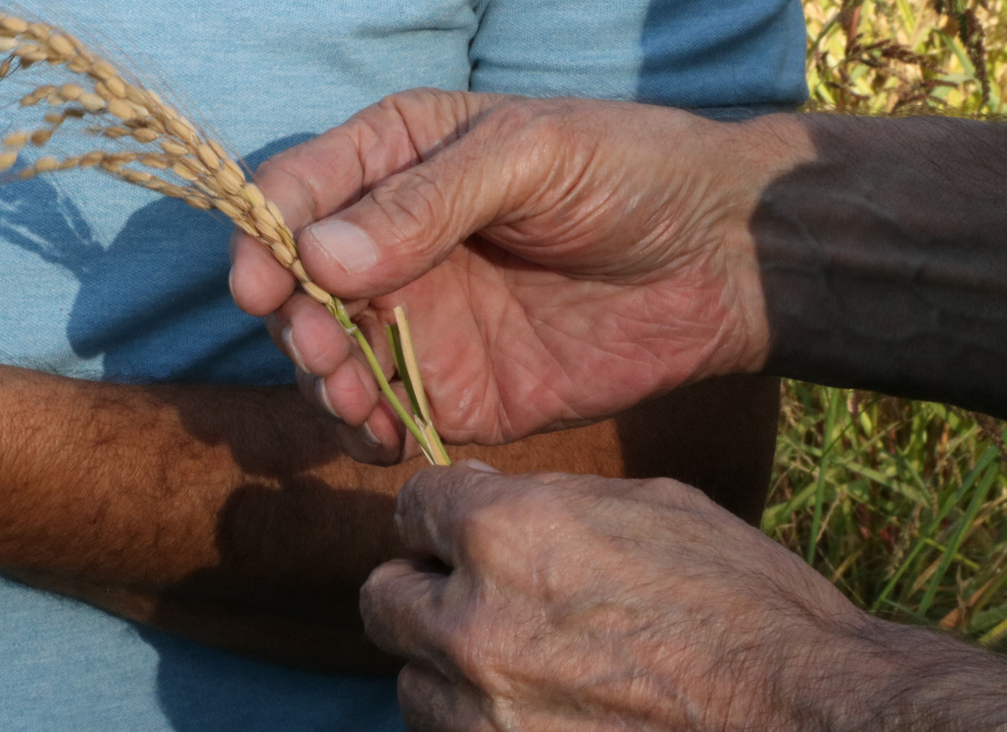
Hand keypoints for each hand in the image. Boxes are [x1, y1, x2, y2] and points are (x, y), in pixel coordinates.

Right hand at [230, 90, 805, 456]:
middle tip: (321, 348)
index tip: (261, 285)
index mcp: (394, 158)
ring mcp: (416, 317)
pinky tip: (378, 436)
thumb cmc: (629, 172)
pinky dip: (362, 432)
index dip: (265, 236)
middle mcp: (386, 241)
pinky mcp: (451, 386)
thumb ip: (427, 204)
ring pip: (327, 356)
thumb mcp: (529, 159)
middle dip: (292, 320)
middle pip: (296, 284)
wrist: (724, 258)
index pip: (296, 192)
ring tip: (350, 396)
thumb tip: (320, 256)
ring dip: (321, 380)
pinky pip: (381, 416)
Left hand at [362, 464, 894, 731]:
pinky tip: (539, 711)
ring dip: (448, 668)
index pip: (411, 507)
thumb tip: (478, 492)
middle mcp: (475, 625)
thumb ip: (545, 499)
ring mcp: (485, 716)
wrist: (817, 720)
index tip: (459, 528)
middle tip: (468, 595)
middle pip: (383, 599)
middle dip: (421, 588)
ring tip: (518, 666)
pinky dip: (480, 725)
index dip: (440, 514)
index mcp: (506, 534)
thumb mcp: (650, 508)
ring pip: (412, 683)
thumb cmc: (749, 606)